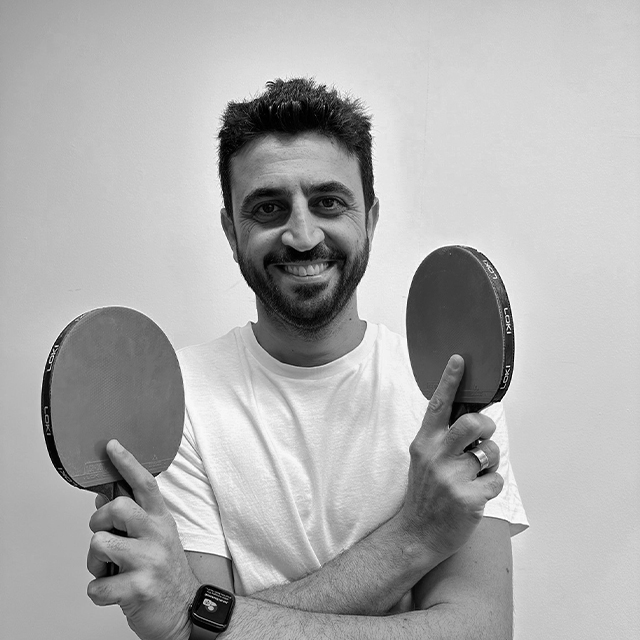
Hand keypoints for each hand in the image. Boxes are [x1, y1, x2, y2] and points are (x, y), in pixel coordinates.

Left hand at [86, 440, 199, 639]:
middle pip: (118, 507)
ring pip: (99, 544)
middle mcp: (157, 535)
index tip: (111, 446)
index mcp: (161, 520)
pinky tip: (114, 591)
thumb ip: (131, 517)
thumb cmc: (166, 571)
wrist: (185, 611)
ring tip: (110, 569)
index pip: (145, 483)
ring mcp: (149, 561)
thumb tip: (104, 497)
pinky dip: (98, 592)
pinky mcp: (139, 588)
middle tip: (105, 536)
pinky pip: (97, 586)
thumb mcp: (154, 538)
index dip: (127, 463)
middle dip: (99, 521)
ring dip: (95, 562)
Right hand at [398, 355, 503, 559]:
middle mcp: (436, 456)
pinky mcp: (468, 498)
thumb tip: (472, 417)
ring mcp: (451, 478)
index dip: (450, 380)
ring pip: (490, 452)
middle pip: (472, 423)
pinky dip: (492, 486)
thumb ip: (442, 438)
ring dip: (490, 460)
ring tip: (476, 472)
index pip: (438, 405)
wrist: (416, 534)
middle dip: (486, 426)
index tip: (460, 359)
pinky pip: (496, 480)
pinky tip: (476, 494)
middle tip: (482, 436)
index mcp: (424, 443)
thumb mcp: (423, 459)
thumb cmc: (425, 494)